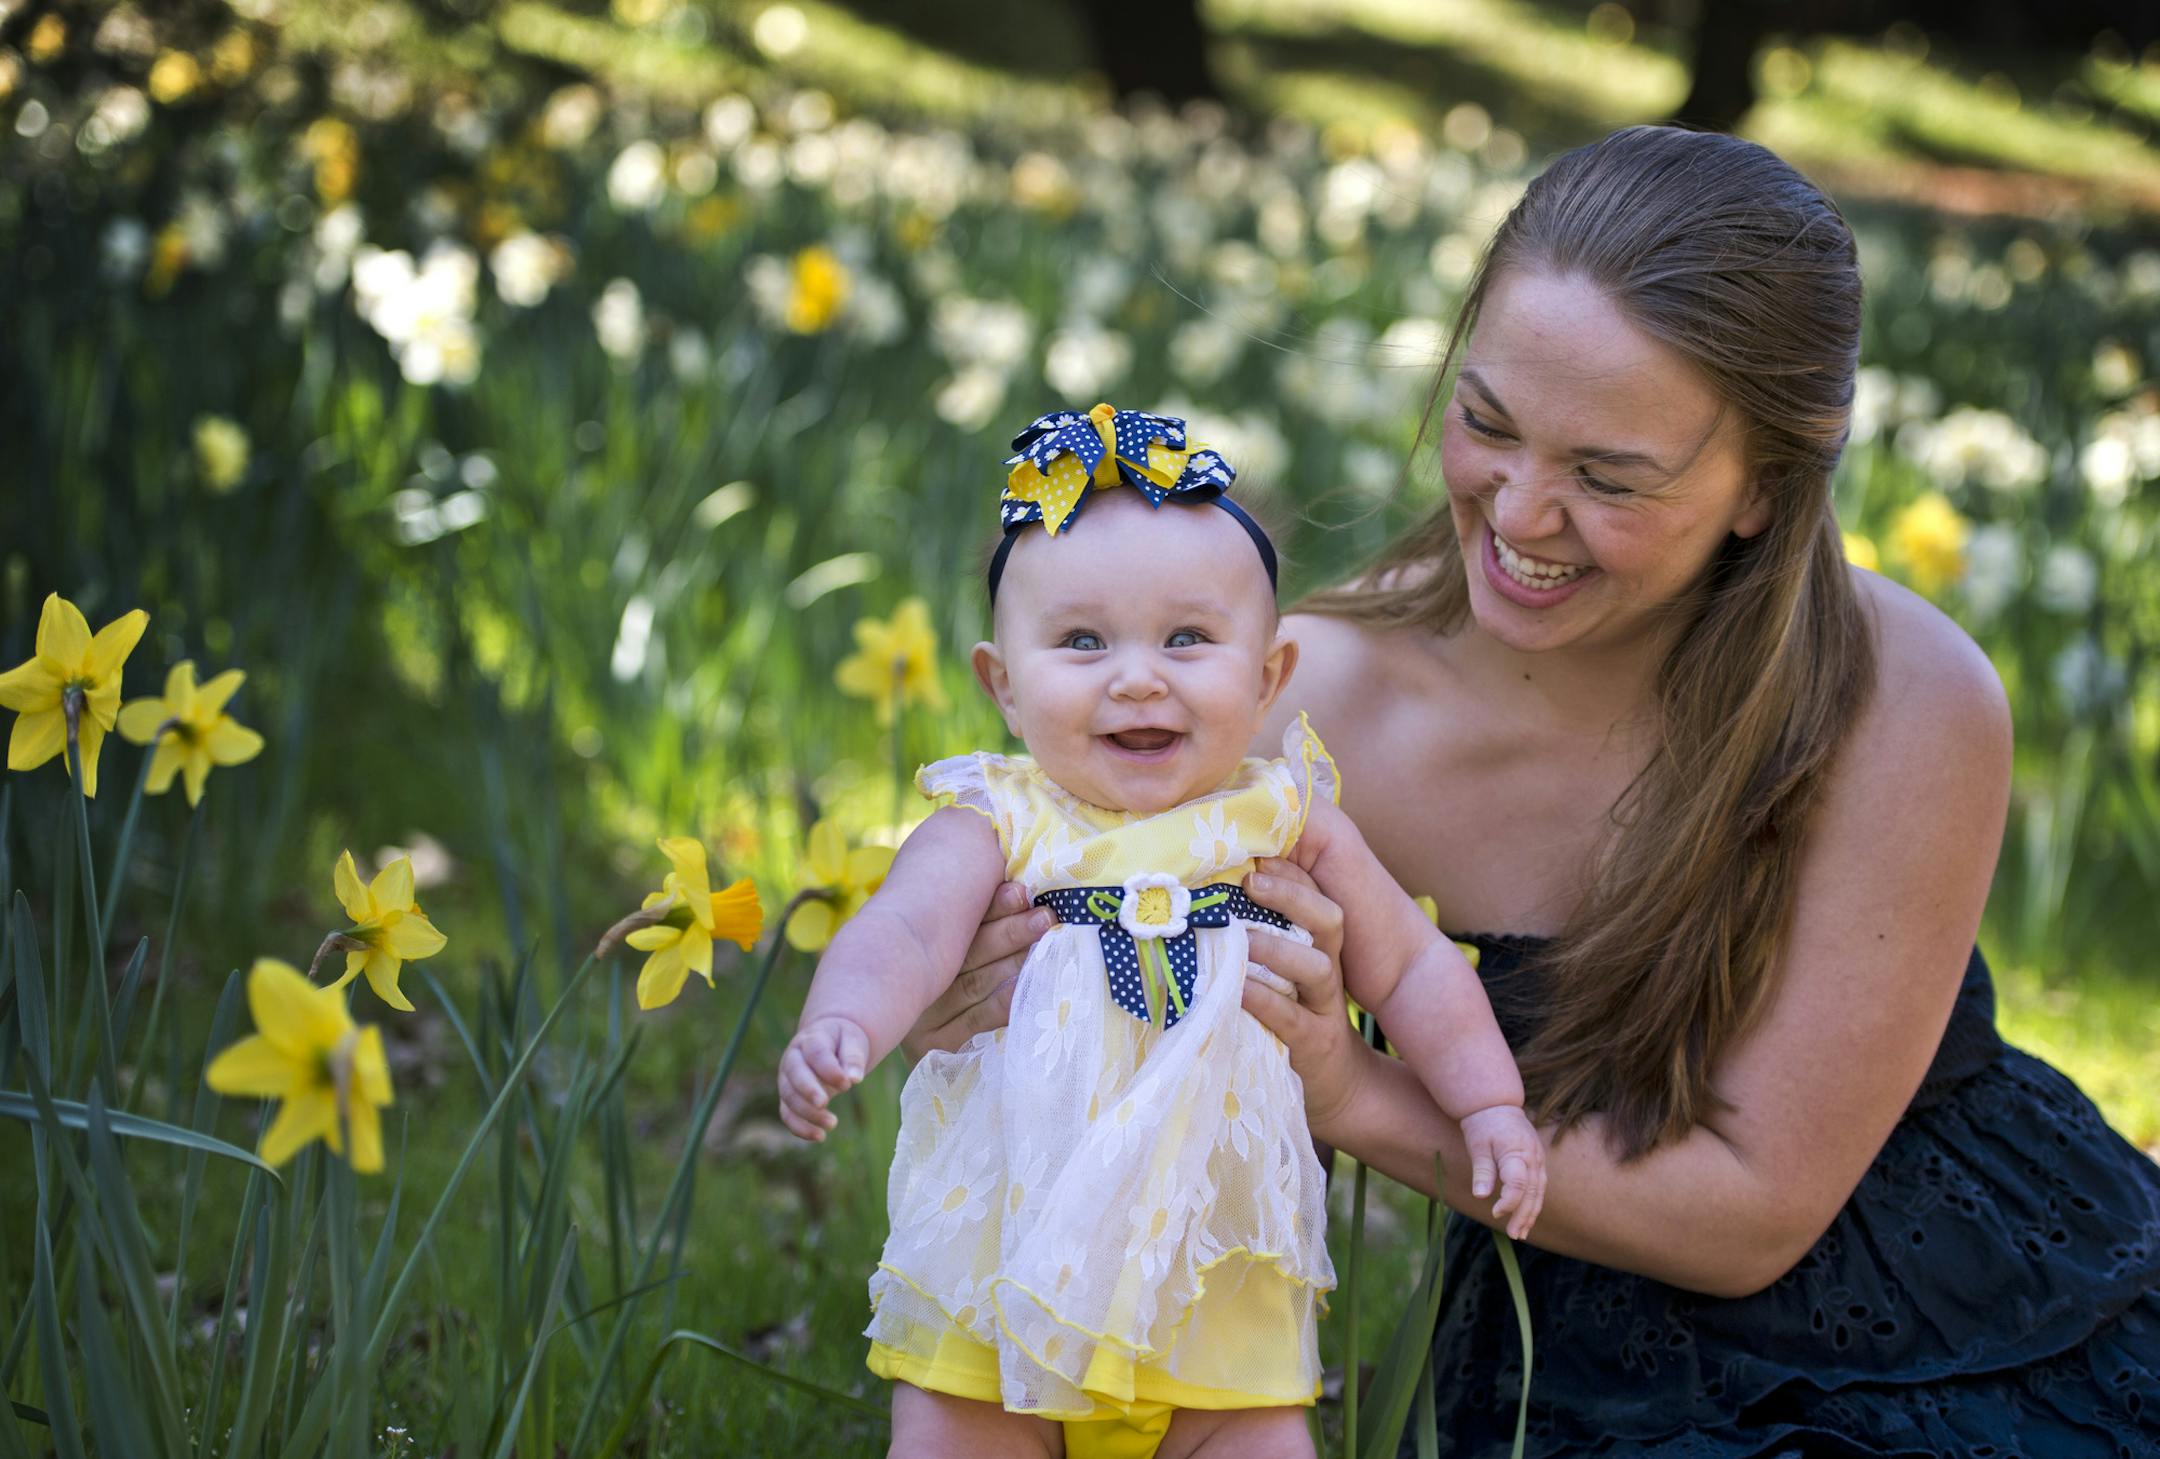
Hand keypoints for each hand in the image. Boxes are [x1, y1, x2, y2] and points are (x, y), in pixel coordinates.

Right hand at [778, 1015, 869, 1141]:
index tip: (848, 1085)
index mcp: (811, 1039)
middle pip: (795, 1073)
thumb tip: (854, 1079)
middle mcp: (793, 1058)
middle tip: (824, 1103)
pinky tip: (820, 1137)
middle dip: (808, 1090)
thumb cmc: (842, 1040)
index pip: (816, 1053)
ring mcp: (787, 1078)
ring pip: (789, 1096)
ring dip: (807, 1113)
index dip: (829, 1070)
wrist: (827, 1040)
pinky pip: (787, 1114)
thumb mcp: (853, 1040)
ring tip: (832, 1124)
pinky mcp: (788, 1097)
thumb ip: (853, 1058)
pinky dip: (799, 1128)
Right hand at [898, 881, 1050, 1060]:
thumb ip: (981, 922)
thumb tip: (1023, 888)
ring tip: (1045, 945)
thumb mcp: (963, 949)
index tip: (1022, 892)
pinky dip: (1005, 1002)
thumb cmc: (959, 985)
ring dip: (1014, 963)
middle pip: (969, 953)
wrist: (931, 1059)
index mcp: (918, 949)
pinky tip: (1027, 986)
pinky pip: (978, 1022)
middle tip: (1044, 917)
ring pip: (976, 984)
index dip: (993, 908)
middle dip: (1011, 932)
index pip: (958, 924)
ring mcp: (924, 1017)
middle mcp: (917, 982)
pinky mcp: (936, 1048)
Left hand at [1238, 857, 1369, 1134]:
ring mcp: (1325, 1007)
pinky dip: (1264, 1000)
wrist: (1334, 1085)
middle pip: (1328, 920)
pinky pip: (1292, 1017)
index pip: (1315, 896)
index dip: (1291, 872)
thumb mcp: (1280, 973)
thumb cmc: (1291, 1016)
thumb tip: (1200, 901)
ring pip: (1318, 967)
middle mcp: (1328, 969)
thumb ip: (1254, 939)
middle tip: (1252, 880)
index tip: (1256, 852)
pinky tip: (1238, 990)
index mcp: (1318, 946)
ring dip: (1278, 948)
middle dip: (1294, 896)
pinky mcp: (1314, 1043)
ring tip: (1241, 937)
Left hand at [1461, 1104, 1545, 1239]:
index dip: (1509, 1202)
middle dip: (1523, 1215)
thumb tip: (1480, 1196)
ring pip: (1539, 1192)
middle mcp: (1532, 1157)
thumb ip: (1482, 1170)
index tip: (1495, 1213)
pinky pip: (1539, 1186)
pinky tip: (1525, 1217)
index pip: (1518, 1183)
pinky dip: (1533, 1203)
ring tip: (1521, 1233)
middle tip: (1514, 1234)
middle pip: (1532, 1192)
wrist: (1497, 1105)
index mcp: (1517, 1151)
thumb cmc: (1483, 1125)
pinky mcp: (1538, 1162)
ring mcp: (1538, 1159)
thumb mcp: (1477, 1145)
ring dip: (1531, 1213)